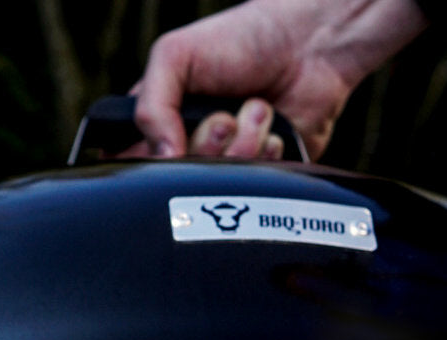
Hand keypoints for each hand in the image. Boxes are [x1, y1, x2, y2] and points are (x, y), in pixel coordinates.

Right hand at [132, 0, 429, 161]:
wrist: (309, 45)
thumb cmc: (241, 40)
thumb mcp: (176, 55)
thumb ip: (150, 103)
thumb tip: (160, 157)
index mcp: (162, 124)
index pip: (137, 165)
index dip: (154, 161)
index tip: (173, 143)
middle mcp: (192, 151)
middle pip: (181, 184)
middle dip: (206, 146)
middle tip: (223, 117)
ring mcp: (227, 168)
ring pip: (221, 189)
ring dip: (243, 146)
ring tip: (257, 111)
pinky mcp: (262, 180)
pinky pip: (256, 192)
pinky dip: (268, 158)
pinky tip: (274, 131)